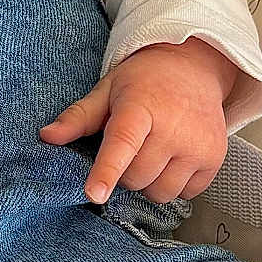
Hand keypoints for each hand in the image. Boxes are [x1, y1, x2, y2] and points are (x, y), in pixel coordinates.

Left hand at [39, 37, 235, 205]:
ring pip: (160, 192)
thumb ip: (78, 117)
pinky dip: (174, 183)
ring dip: (149, 181)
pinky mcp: (215, 159)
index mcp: (140, 108)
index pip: (122, 144)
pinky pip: (185, 193)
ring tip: (152, 152)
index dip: (106, 171)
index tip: (94, 194)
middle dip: (125, 172)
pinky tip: (173, 157)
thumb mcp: (107, 90)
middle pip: (135, 178)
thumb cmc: (144, 81)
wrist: (194, 67)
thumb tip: (46, 137)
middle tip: (131, 146)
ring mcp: (198, 145)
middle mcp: (173, 127)